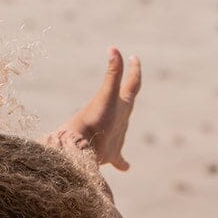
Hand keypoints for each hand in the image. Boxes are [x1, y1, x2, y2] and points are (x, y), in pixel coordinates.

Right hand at [52, 47, 142, 171]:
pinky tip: (126, 167)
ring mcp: (118, 139)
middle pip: (129, 104)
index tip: (134, 58)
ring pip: (123, 130)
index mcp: (124, 106)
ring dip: (123, 123)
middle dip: (129, 91)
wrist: (82, 152)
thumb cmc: (94, 123)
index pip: (134, 83)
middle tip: (131, 80)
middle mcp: (124, 122)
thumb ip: (112, 73)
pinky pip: (118, 159)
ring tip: (123, 122)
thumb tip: (115, 49)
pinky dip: (122, 162)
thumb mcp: (105, 95)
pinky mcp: (110, 155)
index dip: (135, 69)